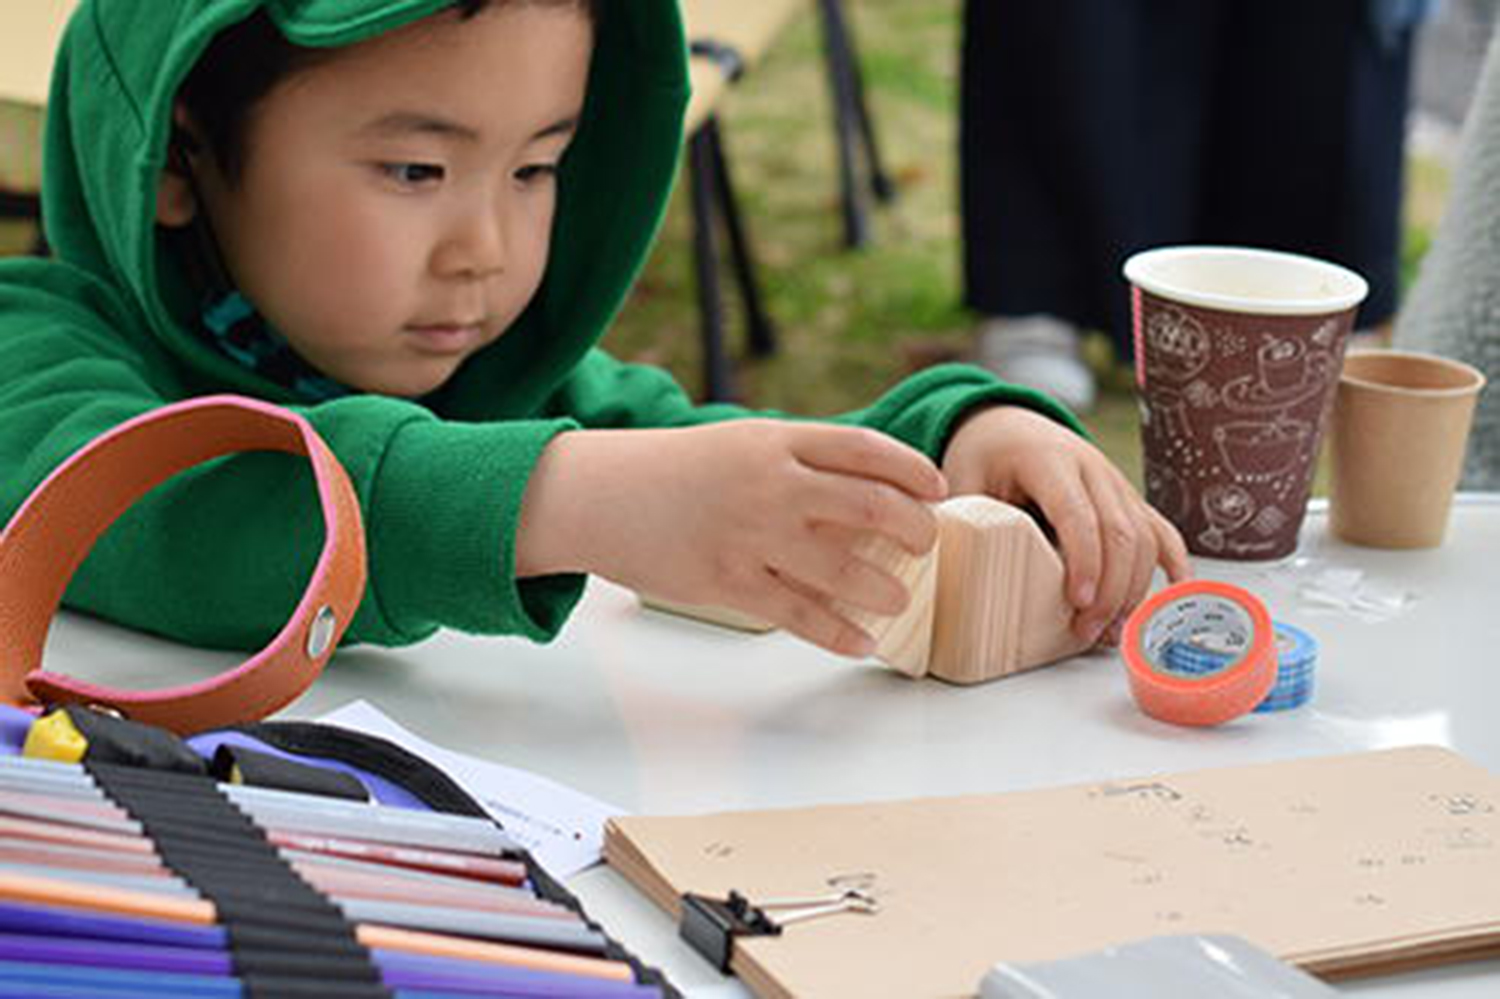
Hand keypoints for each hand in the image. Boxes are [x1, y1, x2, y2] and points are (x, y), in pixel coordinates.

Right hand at [518, 420, 947, 655]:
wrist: (600, 495)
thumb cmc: (674, 470)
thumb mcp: (740, 442)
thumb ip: (798, 459)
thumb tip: (866, 489)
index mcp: (775, 440)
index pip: (866, 450)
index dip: (912, 471)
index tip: (937, 489)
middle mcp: (771, 485)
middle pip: (871, 506)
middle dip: (914, 530)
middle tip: (926, 544)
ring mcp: (752, 536)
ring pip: (845, 568)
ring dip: (887, 588)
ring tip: (900, 597)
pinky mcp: (730, 583)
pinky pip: (802, 615)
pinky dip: (842, 632)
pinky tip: (864, 641)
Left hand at [941, 406, 1190, 645]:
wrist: (1009, 425)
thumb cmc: (984, 457)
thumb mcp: (963, 477)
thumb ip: (965, 518)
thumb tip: (954, 567)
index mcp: (1047, 460)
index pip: (1078, 514)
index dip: (1084, 560)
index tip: (1078, 601)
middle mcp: (1091, 467)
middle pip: (1120, 531)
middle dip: (1111, 588)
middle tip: (1089, 631)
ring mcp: (1115, 481)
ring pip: (1144, 535)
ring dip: (1134, 587)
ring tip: (1109, 630)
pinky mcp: (1127, 498)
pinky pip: (1160, 528)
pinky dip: (1172, 561)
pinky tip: (1171, 594)